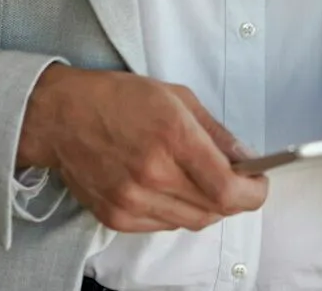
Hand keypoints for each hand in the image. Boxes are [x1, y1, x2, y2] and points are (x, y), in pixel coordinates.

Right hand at [16, 64, 267, 232]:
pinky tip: (168, 187)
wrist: (61, 117)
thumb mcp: (175, 96)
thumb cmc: (118, 98)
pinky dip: (176, 211)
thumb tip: (245, 159)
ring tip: (198, 180)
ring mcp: (133, 201)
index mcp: (172, 136)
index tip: (259, 183)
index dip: (253, 193)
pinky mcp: (117, 218)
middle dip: (233, 197)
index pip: (228, 189)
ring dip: (206, 205)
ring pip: (192, 222)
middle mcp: (154, 174)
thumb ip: (215, 131)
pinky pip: (164, 226)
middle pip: (215, 210)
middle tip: (234, 179)